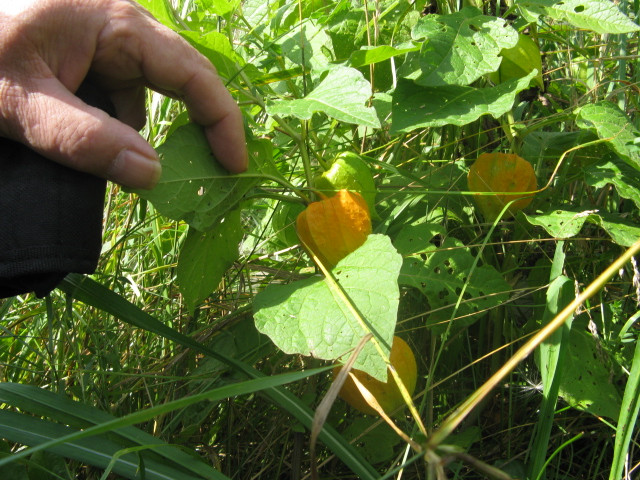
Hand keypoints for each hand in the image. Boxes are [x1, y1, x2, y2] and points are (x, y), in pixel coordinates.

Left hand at [0, 0, 246, 188]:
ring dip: (128, 134)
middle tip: (189, 178)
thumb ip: (84, 139)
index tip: (234, 167)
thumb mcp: (18, 102)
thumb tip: (153, 174)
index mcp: (115, 23)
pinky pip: (114, 97)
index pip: (192, 74)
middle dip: (184, 131)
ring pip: (141, 97)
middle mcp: (118, 27)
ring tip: (85, 151)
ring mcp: (101, 41)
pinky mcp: (84, 57)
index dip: (221, 121)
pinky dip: (107, 126)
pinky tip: (74, 136)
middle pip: (178, 83)